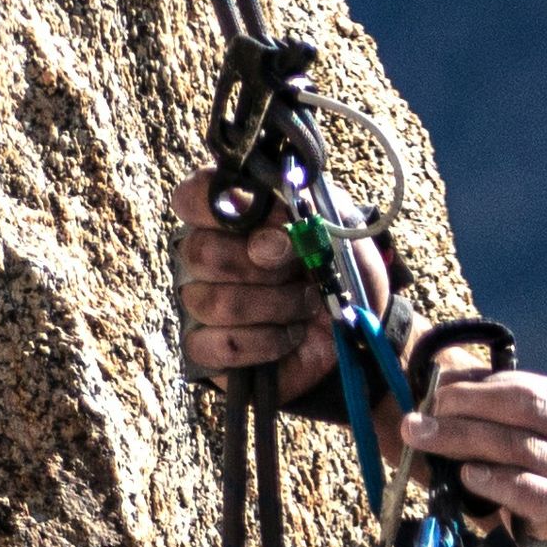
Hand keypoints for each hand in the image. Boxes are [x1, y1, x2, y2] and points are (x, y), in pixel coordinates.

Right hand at [172, 171, 329, 395]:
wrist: (354, 326)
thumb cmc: (336, 266)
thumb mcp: (334, 228)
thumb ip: (302, 217)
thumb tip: (265, 242)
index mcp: (227, 215)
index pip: (192, 197)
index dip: (229, 208)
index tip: (279, 219)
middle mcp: (203, 256)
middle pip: (200, 253)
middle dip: (259, 265)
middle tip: (297, 270)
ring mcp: (200, 303)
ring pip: (214, 302)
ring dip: (274, 305)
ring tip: (305, 305)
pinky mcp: (206, 349)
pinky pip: (221, 345)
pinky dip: (266, 342)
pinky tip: (290, 336)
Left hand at [391, 359, 546, 546]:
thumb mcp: (524, 447)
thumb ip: (496, 418)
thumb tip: (442, 386)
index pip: (521, 384)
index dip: (474, 384)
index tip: (434, 391)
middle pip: (525, 404)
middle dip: (468, 403)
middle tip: (423, 414)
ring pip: (524, 445)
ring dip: (466, 436)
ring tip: (423, 437)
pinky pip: (535, 493)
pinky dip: (498, 481)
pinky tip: (468, 476)